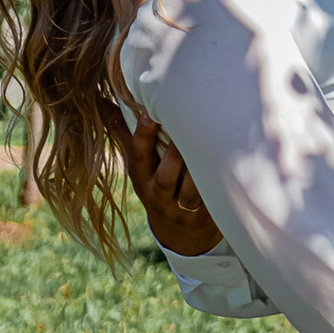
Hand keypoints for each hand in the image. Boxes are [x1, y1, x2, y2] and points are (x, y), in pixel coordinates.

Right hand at [120, 115, 222, 255]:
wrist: (179, 233)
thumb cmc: (156, 184)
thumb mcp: (138, 165)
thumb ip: (123, 132)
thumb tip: (100, 99)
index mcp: (142, 180)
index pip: (138, 158)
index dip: (143, 137)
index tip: (150, 114)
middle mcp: (159, 198)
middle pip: (164, 179)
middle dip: (173, 156)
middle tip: (185, 129)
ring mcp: (183, 211)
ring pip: (190, 193)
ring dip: (198, 173)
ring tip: (211, 145)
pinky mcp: (206, 218)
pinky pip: (213, 204)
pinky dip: (220, 189)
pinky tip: (233, 168)